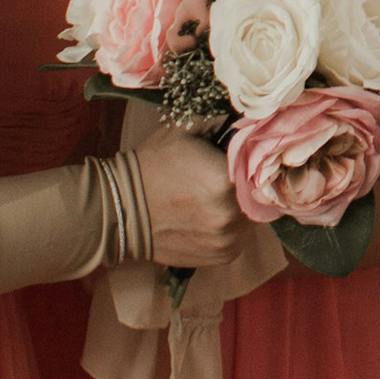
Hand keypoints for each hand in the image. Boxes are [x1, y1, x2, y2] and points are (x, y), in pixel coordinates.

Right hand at [135, 130, 271, 272]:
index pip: (259, 168)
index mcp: (225, 181)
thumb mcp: (184, 131)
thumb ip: (220, 124)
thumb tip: (246, 121)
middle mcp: (230, 215)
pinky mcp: (219, 257)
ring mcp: (226, 240)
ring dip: (240, 208)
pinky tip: (209, 217)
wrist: (120, 211)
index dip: (253, 162)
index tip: (244, 159)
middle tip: (227, 178)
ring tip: (215, 199)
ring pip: (251, 218)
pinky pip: (239, 238)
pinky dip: (230, 228)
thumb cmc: (151, 166)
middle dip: (246, 185)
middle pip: (257, 194)